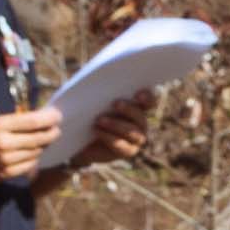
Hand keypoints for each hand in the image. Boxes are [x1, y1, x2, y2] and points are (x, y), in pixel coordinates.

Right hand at [0, 109, 59, 185]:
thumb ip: (14, 121)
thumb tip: (40, 118)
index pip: (33, 121)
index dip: (49, 118)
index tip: (57, 115)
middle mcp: (3, 145)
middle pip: (39, 138)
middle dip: (52, 132)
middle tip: (56, 128)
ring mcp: (5, 162)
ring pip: (36, 152)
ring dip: (43, 144)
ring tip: (44, 138)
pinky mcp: (6, 174)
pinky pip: (29, 165)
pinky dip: (34, 157)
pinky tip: (33, 151)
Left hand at [46, 88, 161, 178]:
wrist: (80, 139)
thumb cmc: (89, 114)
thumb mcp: (94, 100)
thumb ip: (100, 91)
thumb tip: (95, 78)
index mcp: (137, 107)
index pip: (148, 101)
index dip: (147, 97)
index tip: (138, 94)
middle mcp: (140, 123)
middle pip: (141, 116)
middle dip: (129, 110)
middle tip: (115, 104)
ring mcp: (136, 139)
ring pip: (133, 132)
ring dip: (117, 125)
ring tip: (99, 120)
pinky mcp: (128, 151)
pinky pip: (122, 146)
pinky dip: (109, 138)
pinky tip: (97, 131)